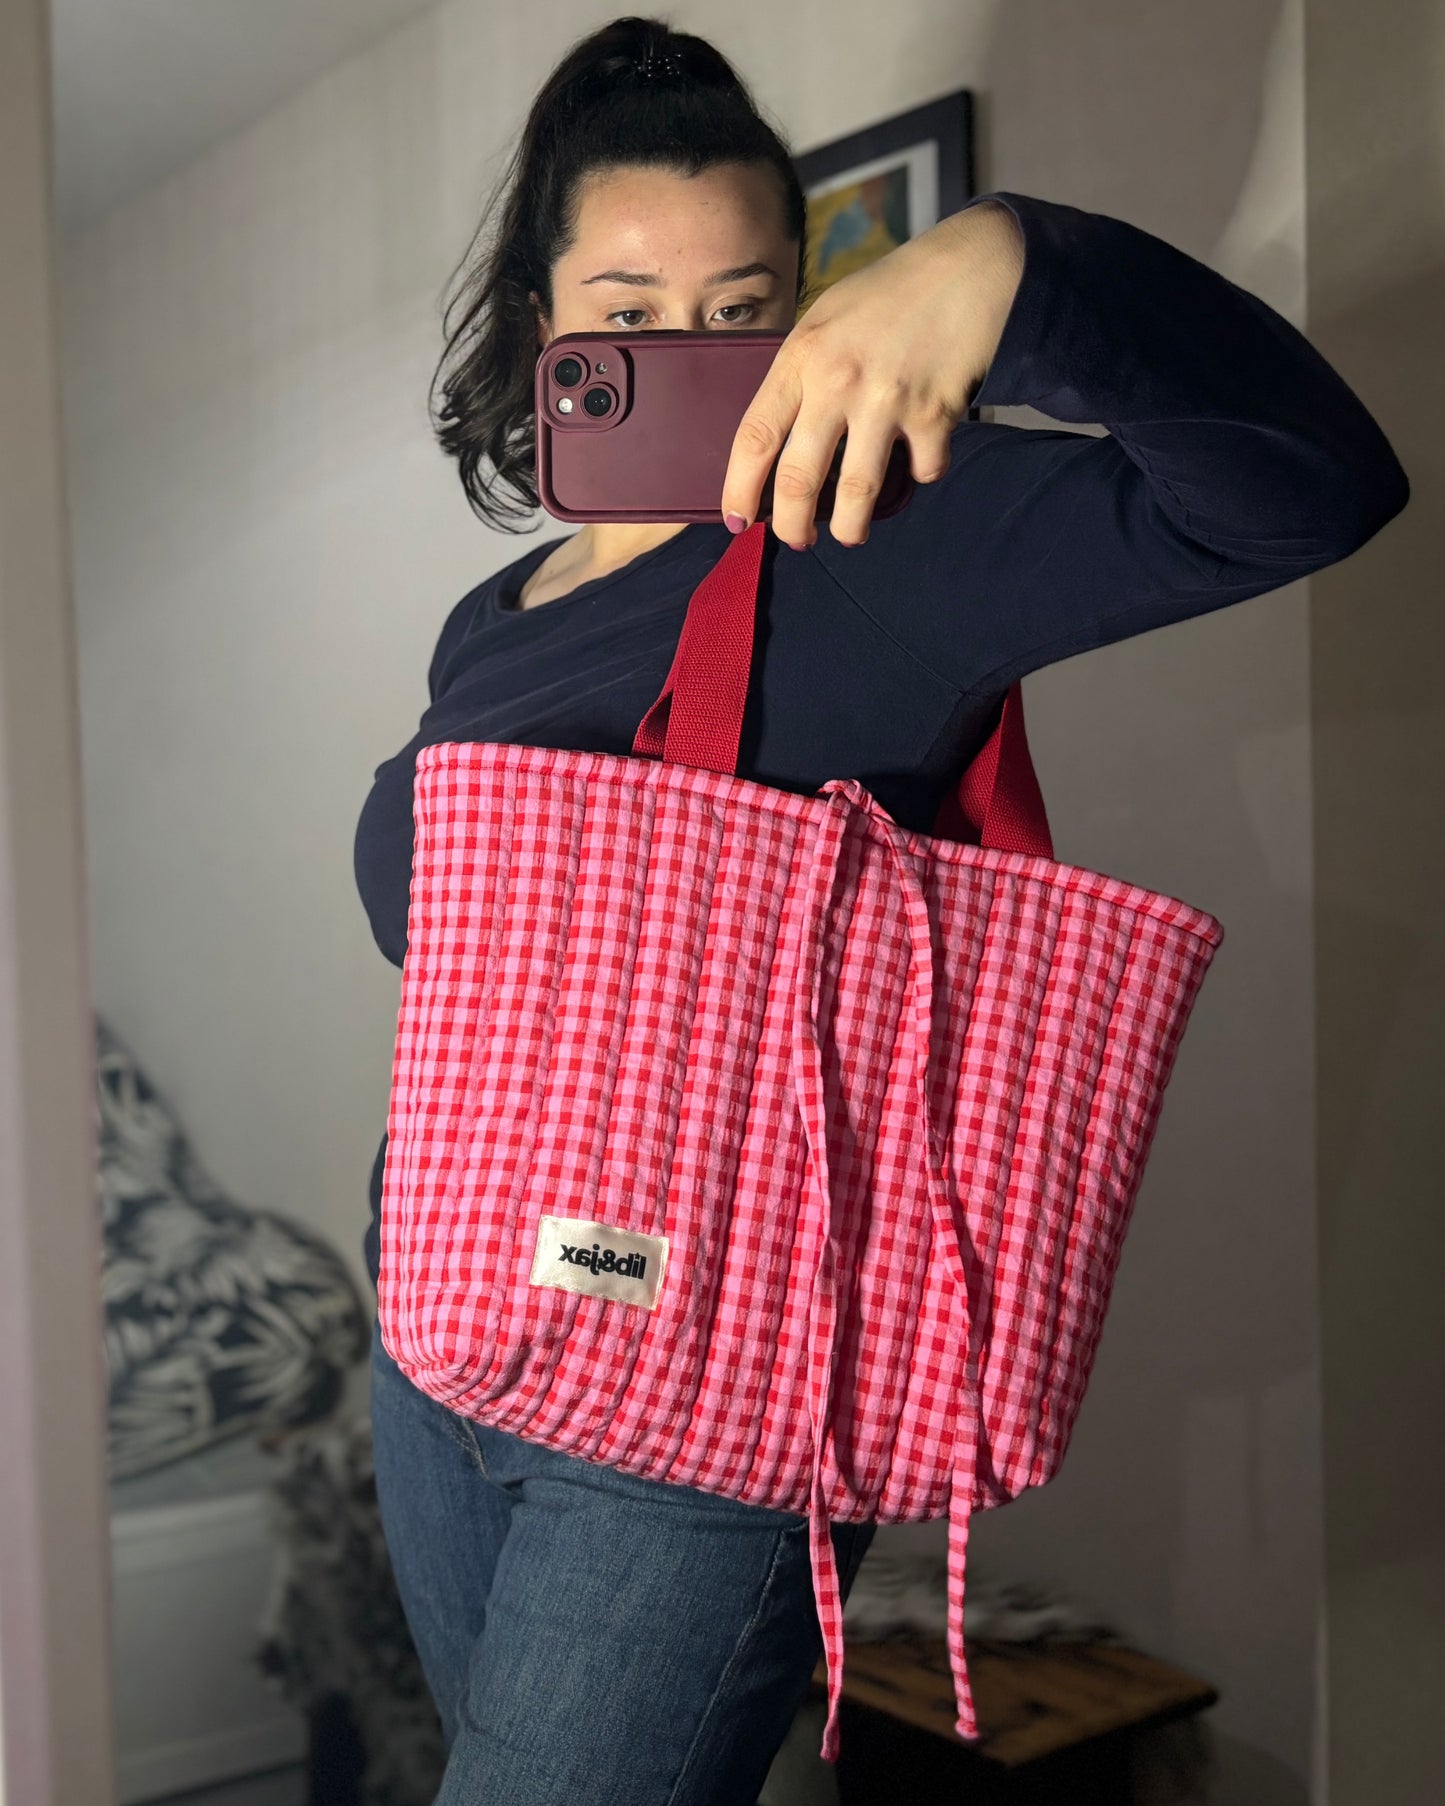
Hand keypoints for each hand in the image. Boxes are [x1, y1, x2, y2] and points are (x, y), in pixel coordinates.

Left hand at [721, 200, 1023, 548]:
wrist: (967, 268)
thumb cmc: (887, 294)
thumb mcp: (824, 319)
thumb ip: (800, 373)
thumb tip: (779, 437)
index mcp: (801, 357)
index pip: (754, 438)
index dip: (739, 489)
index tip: (738, 520)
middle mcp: (837, 383)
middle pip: (798, 481)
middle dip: (792, 526)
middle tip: (796, 540)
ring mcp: (887, 402)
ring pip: (856, 495)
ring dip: (850, 529)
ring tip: (850, 535)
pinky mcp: (934, 415)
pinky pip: (921, 472)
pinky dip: (919, 475)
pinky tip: (917, 461)